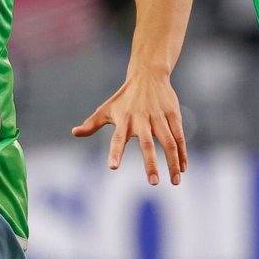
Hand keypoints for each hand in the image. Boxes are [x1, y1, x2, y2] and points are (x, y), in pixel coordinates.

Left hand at [72, 71, 186, 185]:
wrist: (147, 75)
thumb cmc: (124, 97)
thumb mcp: (107, 109)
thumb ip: (92, 124)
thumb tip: (74, 133)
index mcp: (124, 121)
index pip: (117, 139)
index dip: (115, 152)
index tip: (112, 167)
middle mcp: (142, 120)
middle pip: (147, 144)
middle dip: (151, 164)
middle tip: (153, 183)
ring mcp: (159, 117)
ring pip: (169, 143)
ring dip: (172, 162)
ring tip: (175, 181)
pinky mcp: (173, 115)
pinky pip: (179, 137)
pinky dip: (182, 153)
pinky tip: (183, 168)